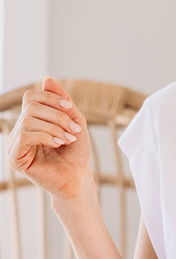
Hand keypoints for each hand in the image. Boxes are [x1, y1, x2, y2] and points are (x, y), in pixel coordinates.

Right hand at [7, 77, 92, 200]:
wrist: (78, 179)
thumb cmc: (76, 154)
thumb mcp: (74, 121)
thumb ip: (62, 101)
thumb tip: (46, 79)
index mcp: (31, 121)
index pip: (31, 97)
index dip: (50, 98)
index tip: (69, 108)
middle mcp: (20, 131)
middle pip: (30, 107)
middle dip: (56, 115)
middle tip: (73, 130)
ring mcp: (15, 145)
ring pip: (27, 119)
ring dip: (54, 127)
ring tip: (67, 139)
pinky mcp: (14, 158)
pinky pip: (23, 136)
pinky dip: (45, 136)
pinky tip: (58, 144)